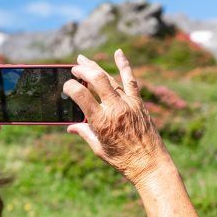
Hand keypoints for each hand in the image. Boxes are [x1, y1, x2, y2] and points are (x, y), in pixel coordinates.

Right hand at [63, 50, 170, 184]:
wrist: (150, 164)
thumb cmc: (123, 160)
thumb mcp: (99, 148)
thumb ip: (85, 133)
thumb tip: (71, 127)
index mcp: (101, 122)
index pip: (80, 95)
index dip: (70, 87)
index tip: (66, 87)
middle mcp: (115, 109)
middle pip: (96, 79)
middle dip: (82, 70)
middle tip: (75, 68)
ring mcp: (128, 104)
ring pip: (110, 78)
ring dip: (95, 67)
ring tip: (83, 60)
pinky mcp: (138, 103)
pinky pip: (130, 80)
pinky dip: (124, 65)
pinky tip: (119, 53)